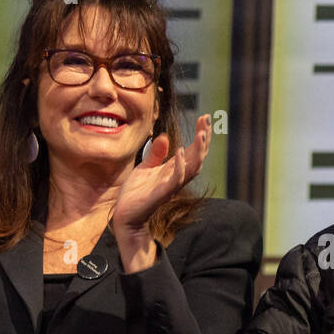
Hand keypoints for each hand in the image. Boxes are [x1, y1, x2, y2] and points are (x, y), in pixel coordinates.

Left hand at [113, 113, 211, 241]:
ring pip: (193, 167)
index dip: (200, 135)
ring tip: (201, 134)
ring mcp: (172, 185)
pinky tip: (181, 151)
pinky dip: (180, 166)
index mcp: (174, 170)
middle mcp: (177, 177)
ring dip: (198, 151)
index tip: (205, 118)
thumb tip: (165, 137)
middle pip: (198, 157)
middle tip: (207, 120)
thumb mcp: (145, 168)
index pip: (193, 150)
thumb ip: (155, 154)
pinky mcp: (162, 193)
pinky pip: (176, 179)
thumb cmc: (136, 194)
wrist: (125, 215)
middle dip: (204, 139)